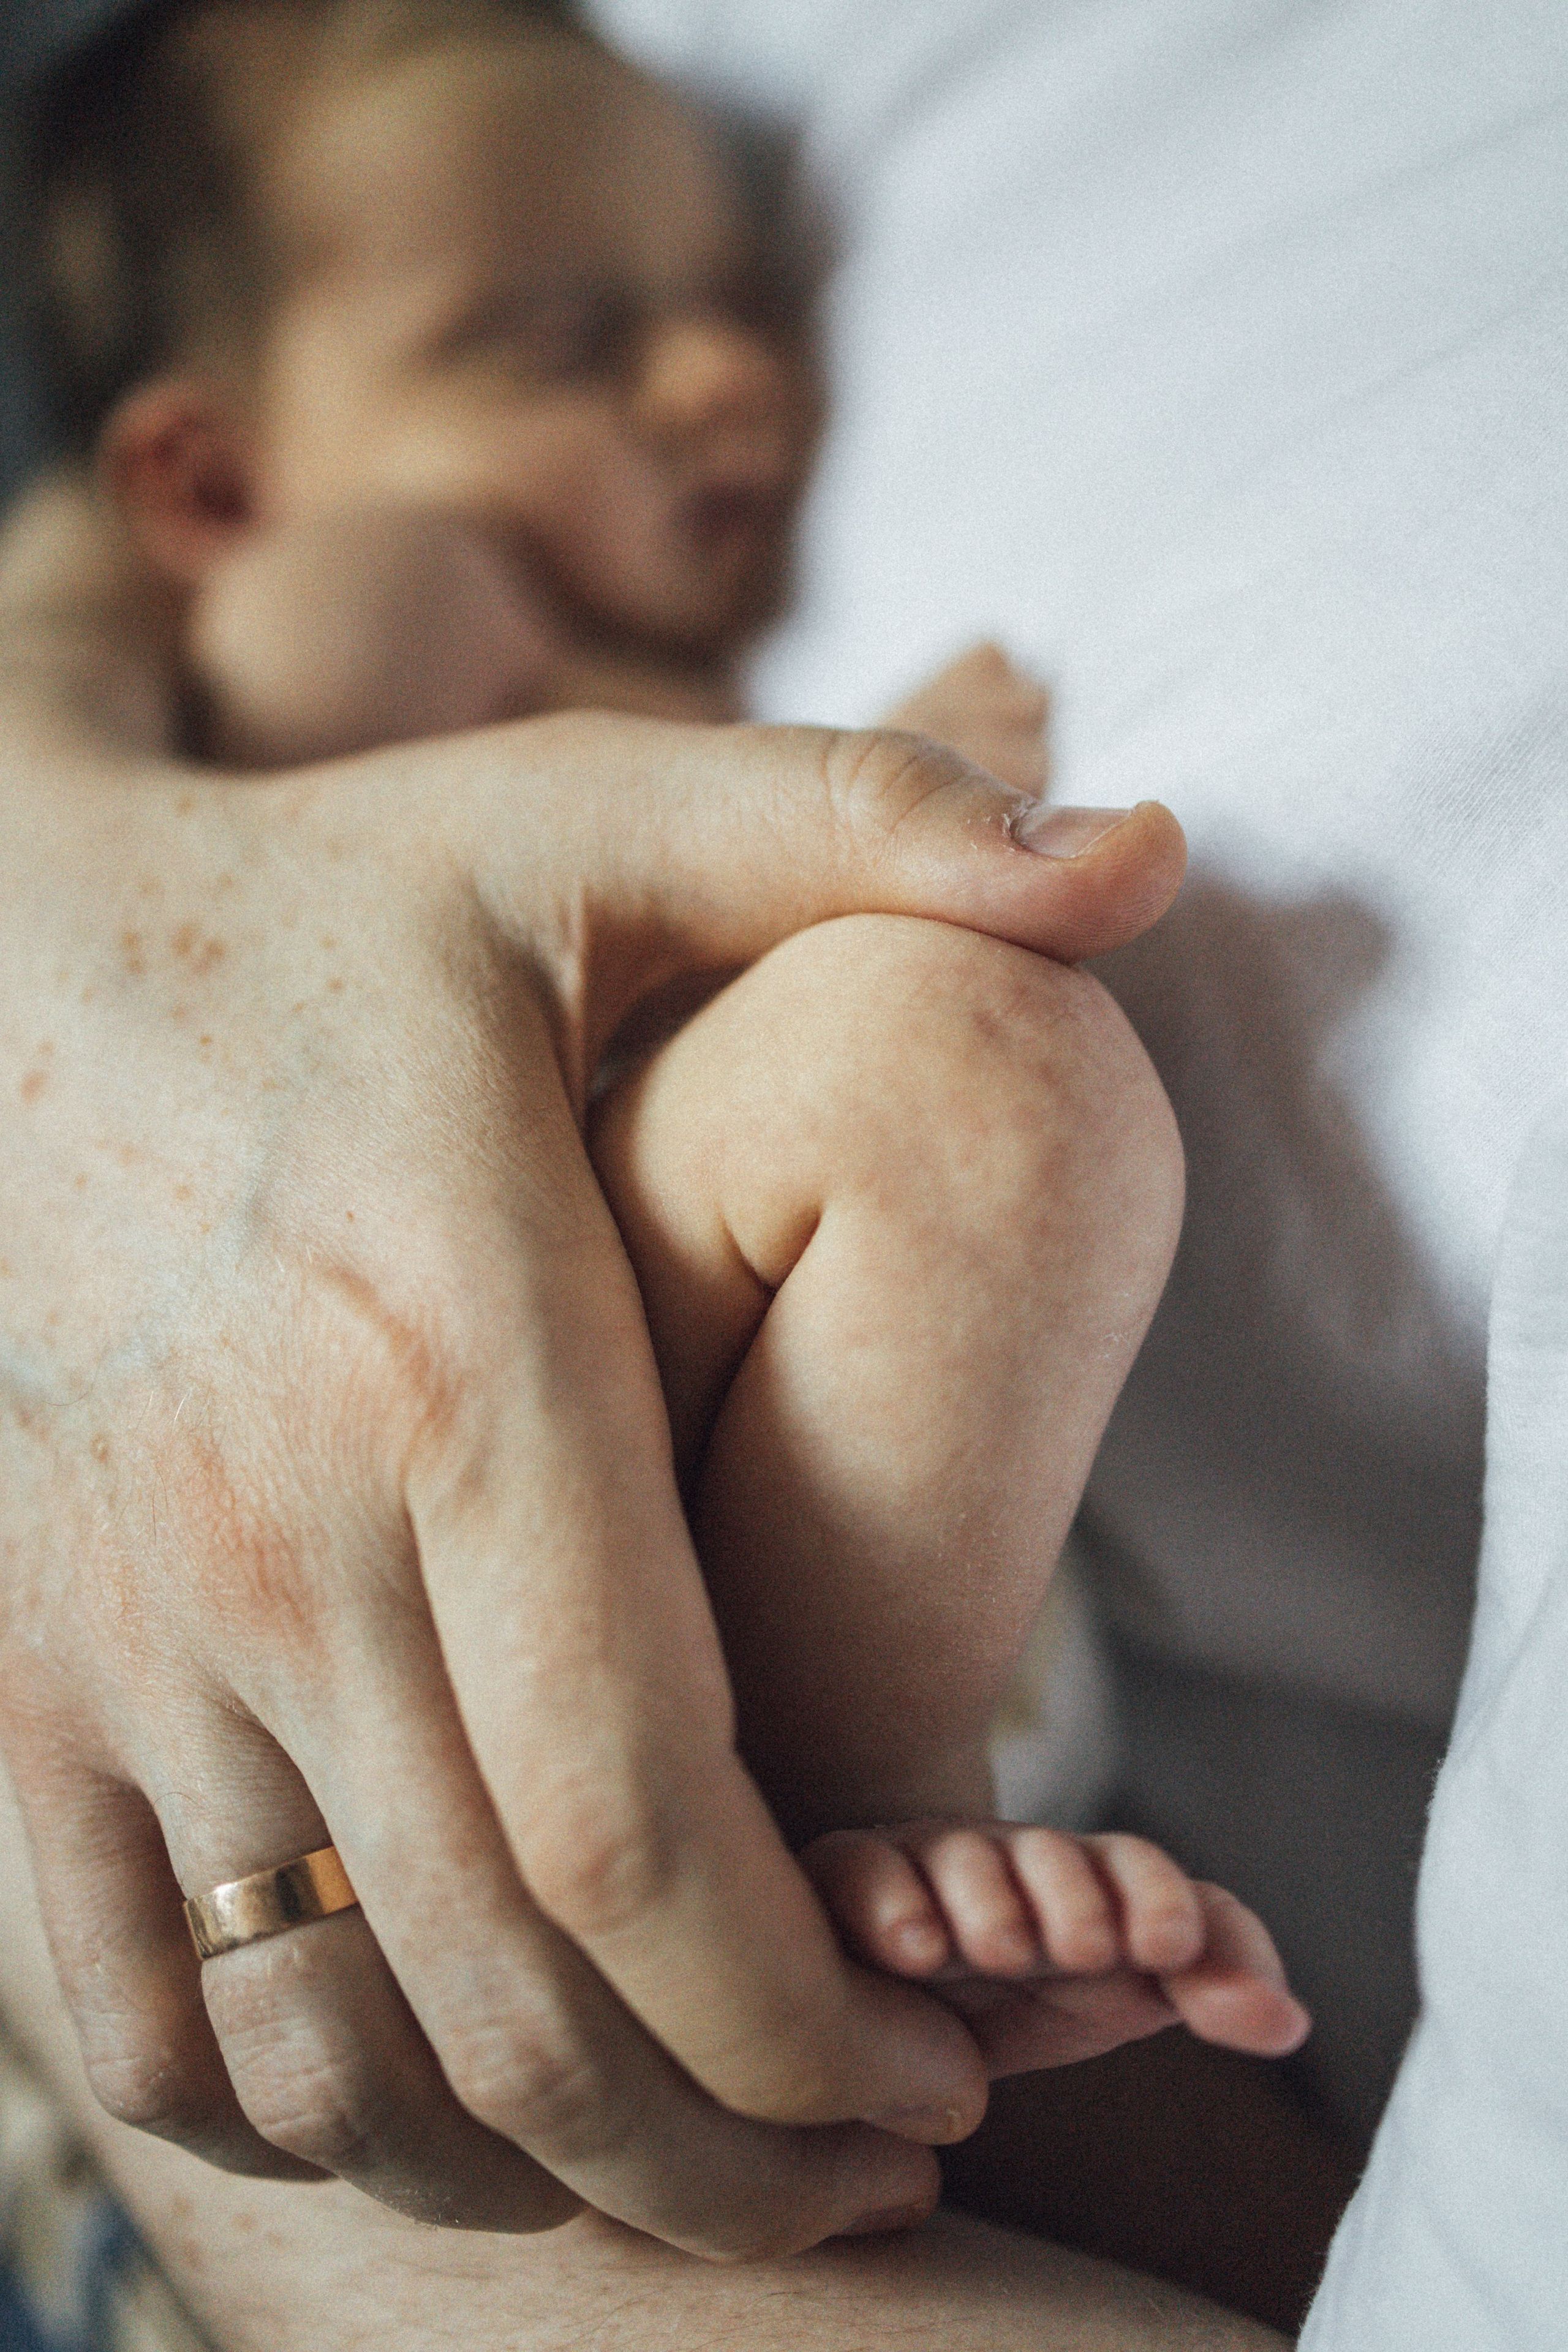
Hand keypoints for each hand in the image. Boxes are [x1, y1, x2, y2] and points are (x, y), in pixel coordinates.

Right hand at [0, 643, 1182, 2253]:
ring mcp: (114, 1632)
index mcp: (454, 1355)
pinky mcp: (10, 1682)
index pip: (637, 1820)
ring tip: (700, 2156)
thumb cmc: (322, 915)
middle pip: (513, 1992)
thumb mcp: (590, 826)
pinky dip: (292, 2123)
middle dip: (728, 2150)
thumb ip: (867, 822)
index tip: (943, 2063)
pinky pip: (125, 2021)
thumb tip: (1145, 851)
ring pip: (326, 2054)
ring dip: (531, 2169)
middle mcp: (270, 1535)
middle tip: (880, 2159)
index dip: (803, 2016)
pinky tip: (443, 2096)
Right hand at [803, 1823, 1309, 2077]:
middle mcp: (1007, 1857)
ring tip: (1002, 1948)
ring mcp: (923, 1863)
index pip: (1135, 1868)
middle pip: (1049, 1857)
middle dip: (1073, 1897)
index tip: (1167, 1950)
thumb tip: (1292, 2023)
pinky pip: (860, 1868)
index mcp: (1086, 1879)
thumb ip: (1212, 1985)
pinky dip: (889, 1899)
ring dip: (988, 1900)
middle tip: (1084, 1950)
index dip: (1158, 1898)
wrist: (888, 2004)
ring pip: (959, 1857)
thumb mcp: (1123, 1991)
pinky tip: (912, 1948)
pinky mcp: (845, 1878)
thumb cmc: (1022, 1991)